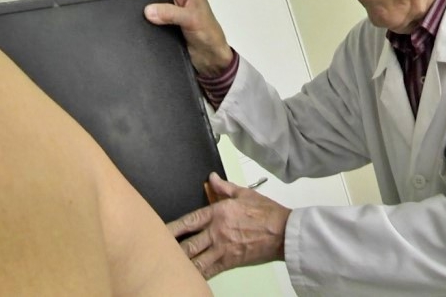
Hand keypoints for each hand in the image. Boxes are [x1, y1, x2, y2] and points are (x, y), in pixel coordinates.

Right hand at [141, 0, 232, 76]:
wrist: (212, 59)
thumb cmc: (208, 34)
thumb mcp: (191, 19)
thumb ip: (170, 13)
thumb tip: (147, 10)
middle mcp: (182, 1)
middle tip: (134, 0)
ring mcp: (176, 14)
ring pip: (158, 5)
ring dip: (148, 8)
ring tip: (134, 12)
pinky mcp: (171, 27)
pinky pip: (157, 20)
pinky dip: (149, 21)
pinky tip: (141, 25)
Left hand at [168, 172, 291, 278]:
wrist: (283, 232)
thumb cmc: (265, 211)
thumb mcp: (244, 193)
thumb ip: (224, 187)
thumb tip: (211, 177)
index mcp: (219, 212)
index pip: (189, 221)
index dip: (172, 227)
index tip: (158, 230)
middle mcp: (217, 232)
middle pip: (187, 245)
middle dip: (170, 249)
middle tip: (155, 252)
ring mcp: (222, 249)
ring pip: (195, 261)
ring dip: (181, 264)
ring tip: (166, 266)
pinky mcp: (230, 263)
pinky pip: (208, 272)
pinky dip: (196, 275)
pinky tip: (187, 276)